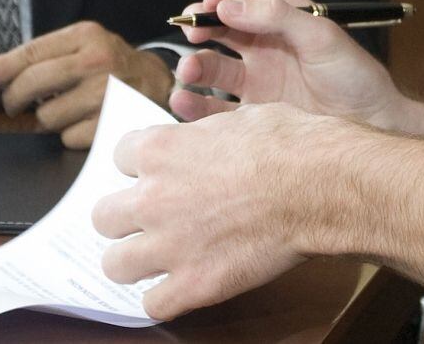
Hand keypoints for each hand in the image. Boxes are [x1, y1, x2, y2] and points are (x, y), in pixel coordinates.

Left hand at [0, 21, 175, 148]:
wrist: (159, 83)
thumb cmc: (111, 65)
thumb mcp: (81, 46)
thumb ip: (40, 55)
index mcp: (85, 36)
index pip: (31, 52)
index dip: (0, 68)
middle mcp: (98, 61)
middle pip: (33, 83)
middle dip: (14, 98)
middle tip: (13, 104)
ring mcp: (107, 93)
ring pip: (47, 115)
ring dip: (48, 118)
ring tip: (64, 109)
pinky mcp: (113, 123)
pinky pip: (68, 137)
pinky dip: (69, 134)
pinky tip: (83, 121)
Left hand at [94, 103, 343, 319]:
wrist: (319, 184)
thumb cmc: (289, 145)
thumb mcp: (234, 120)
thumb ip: (200, 140)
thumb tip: (198, 146)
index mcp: (160, 150)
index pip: (119, 158)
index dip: (141, 168)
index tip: (156, 175)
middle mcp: (153, 197)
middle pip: (104, 215)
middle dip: (124, 218)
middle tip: (148, 220)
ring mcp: (170, 244)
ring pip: (115, 264)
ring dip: (132, 261)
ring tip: (152, 260)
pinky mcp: (194, 283)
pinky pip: (153, 304)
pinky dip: (164, 299)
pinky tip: (179, 289)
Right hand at [172, 0, 402, 127]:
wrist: (372, 126)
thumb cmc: (356, 77)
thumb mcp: (322, 36)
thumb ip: (277, 16)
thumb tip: (229, 6)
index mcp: (284, 17)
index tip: (211, 0)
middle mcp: (265, 44)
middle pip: (220, 26)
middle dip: (200, 25)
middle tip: (191, 31)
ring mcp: (257, 79)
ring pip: (212, 65)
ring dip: (194, 64)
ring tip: (189, 72)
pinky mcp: (253, 113)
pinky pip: (216, 106)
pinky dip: (195, 103)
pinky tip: (185, 101)